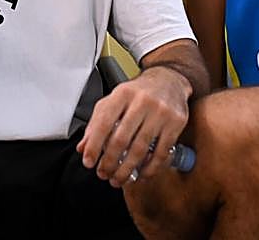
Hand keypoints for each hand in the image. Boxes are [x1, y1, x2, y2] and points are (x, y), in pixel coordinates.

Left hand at [78, 66, 190, 185]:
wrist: (169, 80)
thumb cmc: (138, 93)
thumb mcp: (114, 100)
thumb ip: (97, 122)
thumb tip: (84, 147)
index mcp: (122, 94)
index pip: (103, 123)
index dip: (94, 145)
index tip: (89, 161)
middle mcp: (141, 101)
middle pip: (121, 139)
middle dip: (110, 162)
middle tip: (104, 174)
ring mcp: (160, 112)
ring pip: (140, 148)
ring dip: (127, 169)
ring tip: (119, 178)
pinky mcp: (175, 123)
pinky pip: (161, 152)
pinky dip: (150, 168)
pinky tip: (141, 173)